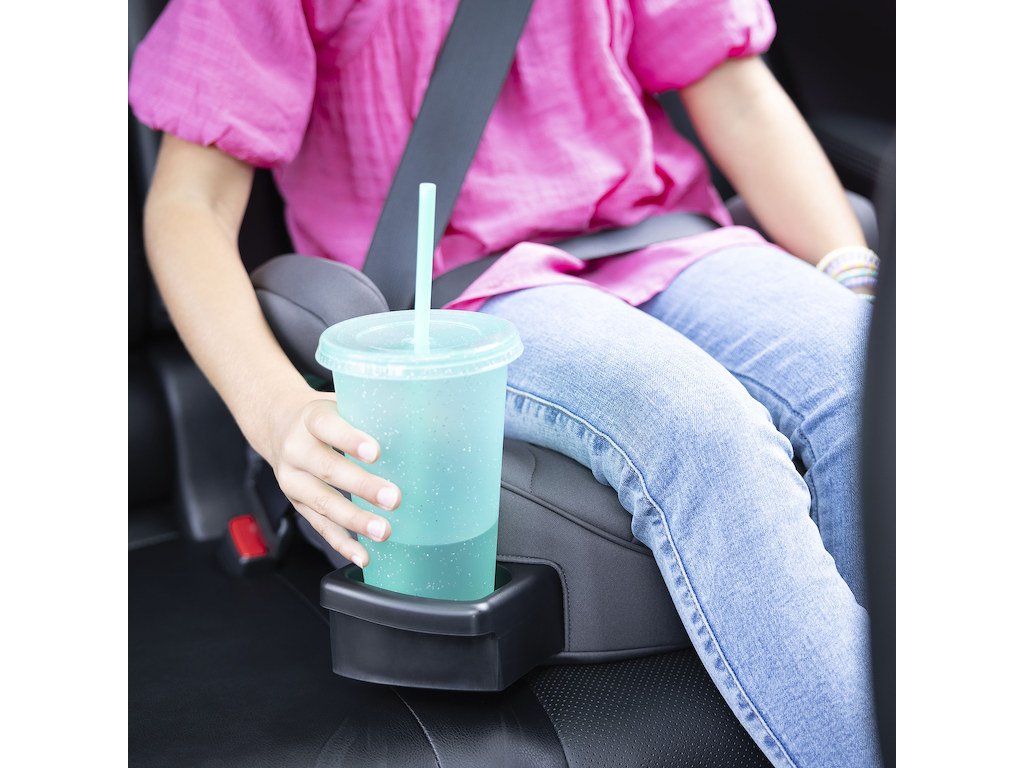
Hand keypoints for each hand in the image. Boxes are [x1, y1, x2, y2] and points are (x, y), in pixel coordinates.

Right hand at [268, 393, 400, 566]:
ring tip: (384, 531)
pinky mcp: (297, 504)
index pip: (327, 426)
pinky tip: (364, 555)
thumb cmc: (326, 416)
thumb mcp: (343, 402)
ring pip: (323, 503)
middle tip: (394, 498)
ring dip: (355, 520)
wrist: (278, 425)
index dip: (350, 439)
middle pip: (328, 469)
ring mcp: (293, 480)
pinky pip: (320, 527)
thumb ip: (373, 411)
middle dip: (362, 486)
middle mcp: (296, 449)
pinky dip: (343, 543)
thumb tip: (431, 420)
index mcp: (311, 418)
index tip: (376, 452)